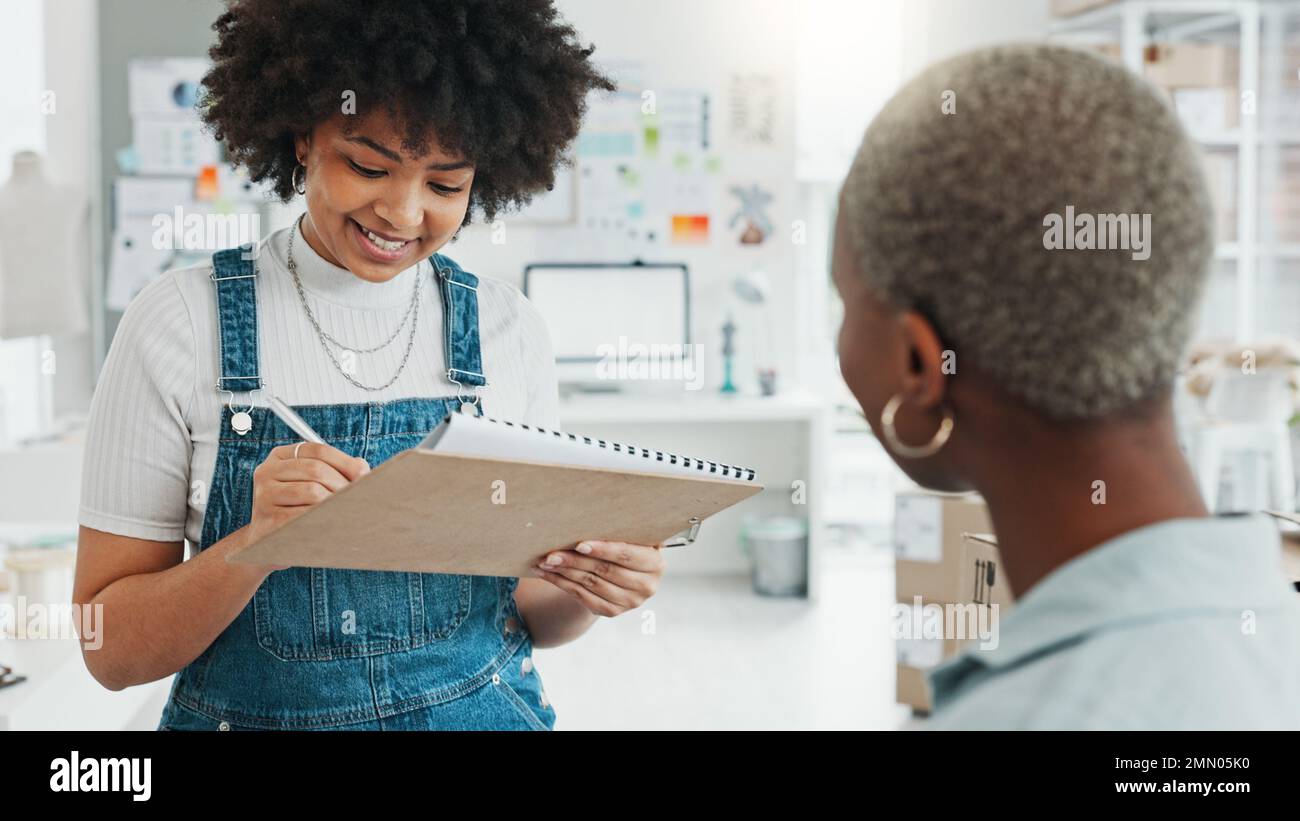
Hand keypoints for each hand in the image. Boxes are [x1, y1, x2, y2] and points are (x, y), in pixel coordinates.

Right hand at [245, 442, 369, 571]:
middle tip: (358, 497)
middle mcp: (266, 472)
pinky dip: (324, 519)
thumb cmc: (298, 508)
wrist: (269, 543)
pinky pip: (303, 516)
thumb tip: (362, 469)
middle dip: (342, 484)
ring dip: (335, 502)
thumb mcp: (313, 483)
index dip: (345, 462)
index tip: (363, 475)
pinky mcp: (267, 521)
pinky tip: (334, 523)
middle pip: (316, 469)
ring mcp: (263, 496)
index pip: (317, 450)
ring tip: (347, 510)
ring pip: (312, 491)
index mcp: (280, 457)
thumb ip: (337, 471)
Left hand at [532, 540, 664, 616]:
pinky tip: (548, 574)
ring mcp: (629, 601)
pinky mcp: (612, 611)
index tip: (579, 544)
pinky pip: (583, 597)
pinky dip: (562, 584)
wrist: (622, 571)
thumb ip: (621, 528)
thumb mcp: (631, 535)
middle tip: (551, 553)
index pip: (626, 555)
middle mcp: (646, 586)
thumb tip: (591, 514)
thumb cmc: (625, 543)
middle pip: (605, 571)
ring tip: (544, 561)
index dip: (604, 549)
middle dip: (575, 561)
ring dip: (564, 572)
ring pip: (591, 584)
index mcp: (654, 563)